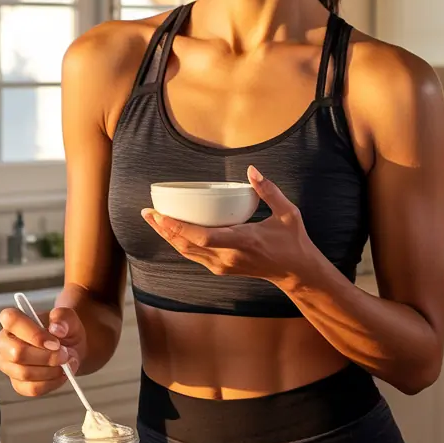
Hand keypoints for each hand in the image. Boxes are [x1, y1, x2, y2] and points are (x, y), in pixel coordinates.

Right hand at [0, 303, 86, 397]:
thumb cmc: (64, 331)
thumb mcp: (69, 319)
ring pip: (25, 373)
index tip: (55, 343)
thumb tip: (57, 328)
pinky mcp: (17, 383)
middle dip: (46, 357)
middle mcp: (4, 342)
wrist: (70, 348)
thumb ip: (63, 317)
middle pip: (17, 353)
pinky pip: (32, 388)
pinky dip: (52, 383)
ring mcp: (8, 365)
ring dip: (51, 370)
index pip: (11, 321)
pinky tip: (61, 373)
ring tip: (66, 363)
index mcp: (12, 320)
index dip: (34, 334)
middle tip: (64, 355)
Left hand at [141, 165, 317, 285]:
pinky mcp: (221, 268)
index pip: (202, 236)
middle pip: (186, 245)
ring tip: (153, 219)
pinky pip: (194, 255)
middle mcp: (227, 257)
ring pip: (187, 252)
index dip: (177, 226)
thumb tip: (251, 169)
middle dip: (163, 229)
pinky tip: (170, 230)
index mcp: (242, 241)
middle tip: (147, 212)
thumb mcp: (287, 212)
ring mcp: (223, 265)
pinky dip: (179, 242)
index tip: (160, 213)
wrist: (297, 273)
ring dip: (168, 236)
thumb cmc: (292, 241)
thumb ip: (268, 190)